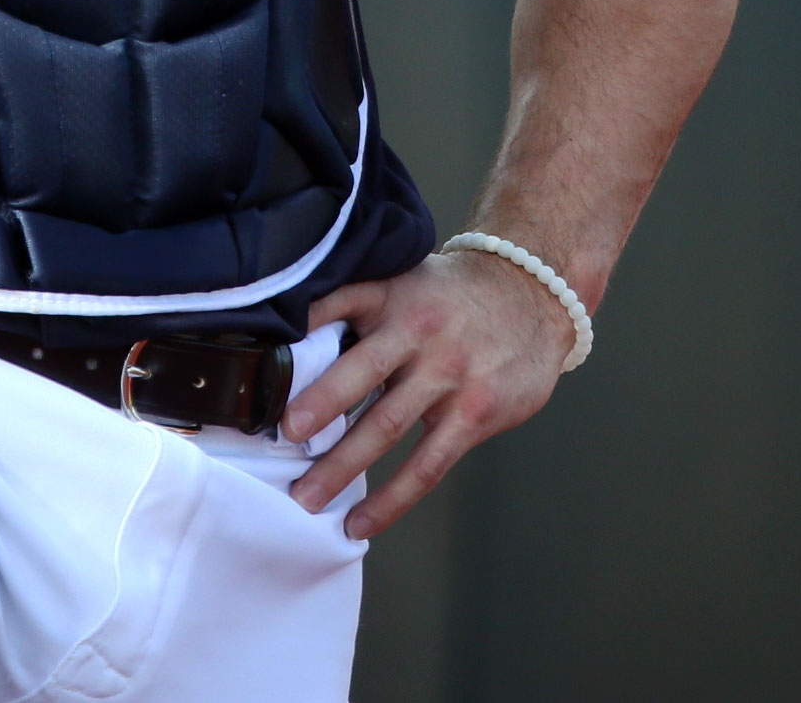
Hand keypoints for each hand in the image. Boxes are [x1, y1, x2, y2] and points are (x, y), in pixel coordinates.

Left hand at [281, 247, 578, 538]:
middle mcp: (420, 334)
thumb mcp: (402, 278)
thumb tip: (284, 340)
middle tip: (282, 439)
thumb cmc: (451, 295)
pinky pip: (427, 464)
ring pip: (388, 426)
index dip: (303, 334)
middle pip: (361, 374)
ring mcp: (450, 375)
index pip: (339, 310)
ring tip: (308, 498)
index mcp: (393, 298)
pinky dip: (392, 498)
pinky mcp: (475, 413)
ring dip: (343, 465)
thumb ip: (352, 302)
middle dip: (319, 408)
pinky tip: (361, 521)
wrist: (533, 294)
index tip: (267, 370)